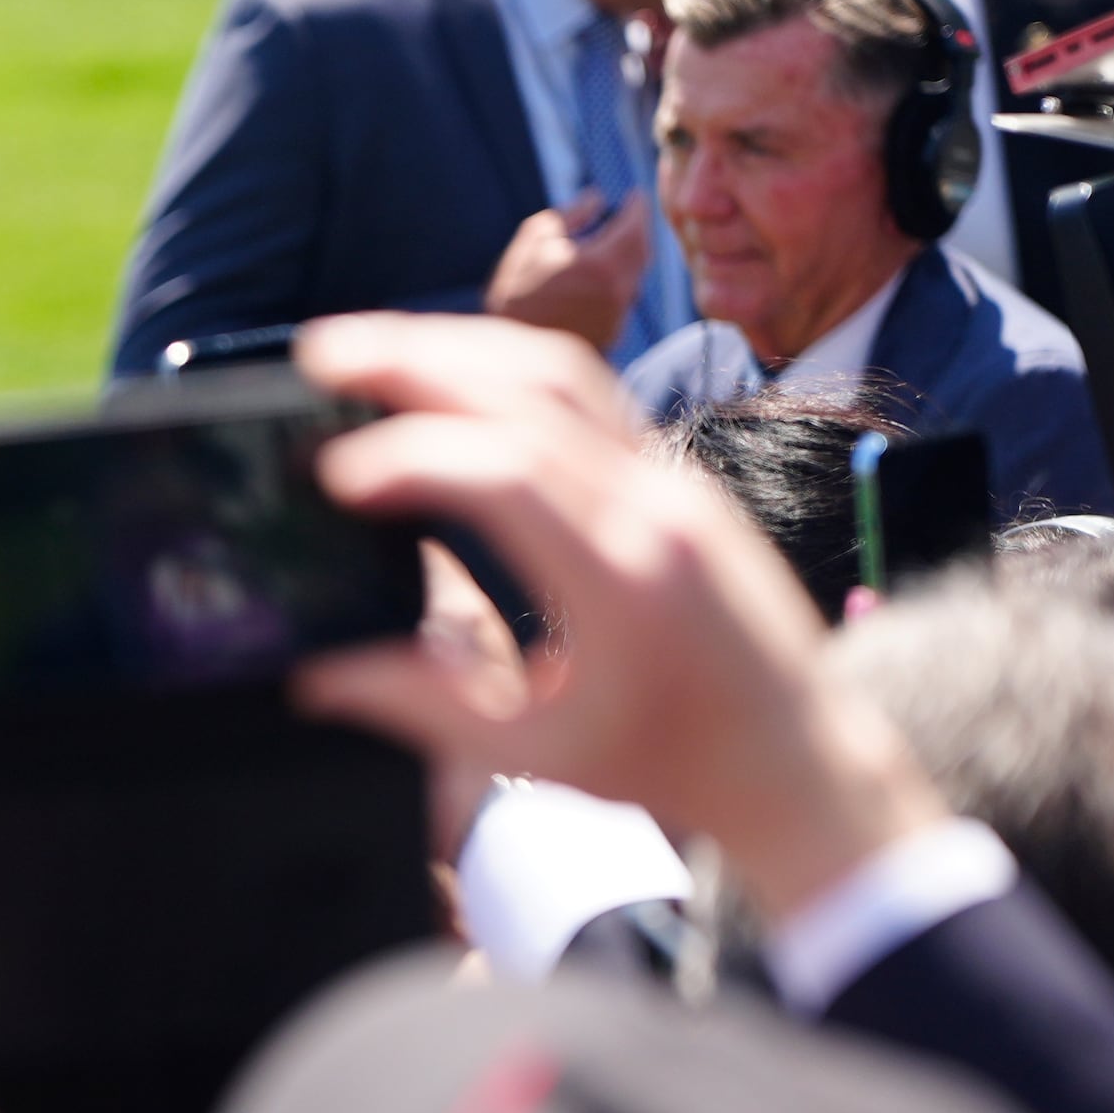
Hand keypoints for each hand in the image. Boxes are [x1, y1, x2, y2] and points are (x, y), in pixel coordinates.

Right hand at [287, 314, 947, 923]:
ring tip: (371, 347)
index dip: (413, 458)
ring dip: (460, 347)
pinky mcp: (674, 478)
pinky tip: (448, 374)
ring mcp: (672, 481)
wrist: (794, 755)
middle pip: (529, 391)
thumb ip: (426, 710)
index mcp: (623, 580)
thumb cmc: (676, 766)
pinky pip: (587, 394)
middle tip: (323, 354)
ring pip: (562, 374)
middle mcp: (655, 507)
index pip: (510, 476)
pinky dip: (506, 370)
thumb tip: (319, 676)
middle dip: (417, 359)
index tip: (334, 472)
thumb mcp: (541, 755)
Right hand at [483, 190, 652, 355]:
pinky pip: (625, 297)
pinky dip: (620, 280)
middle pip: (643, 250)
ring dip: (630, 256)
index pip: (635, 226)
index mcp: (601, 263)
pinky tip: (600, 276)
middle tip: (629, 216)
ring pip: (636, 275)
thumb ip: (569, 215)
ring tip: (614, 243)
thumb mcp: (533, 242)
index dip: (637, 207)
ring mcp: (619, 314)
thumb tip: (597, 198)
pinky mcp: (614, 332)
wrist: (509, 354)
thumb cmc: (515, 295)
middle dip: (638, 230)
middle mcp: (619, 290)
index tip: (636, 195)